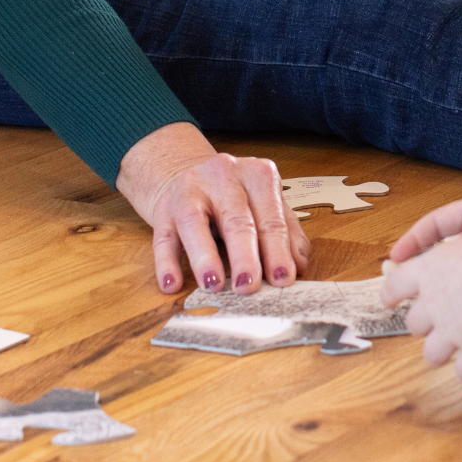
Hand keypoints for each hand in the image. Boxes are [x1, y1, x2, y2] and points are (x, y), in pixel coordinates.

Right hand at [115, 120, 310, 294]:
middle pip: (236, 219)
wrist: (192, 177)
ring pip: (195, 223)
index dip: (277, 250)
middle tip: (249, 286)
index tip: (282, 279)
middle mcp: (224, 176)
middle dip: (245, 256)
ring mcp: (190, 189)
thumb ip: (286, 232)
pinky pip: (163, 236)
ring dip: (205, 257)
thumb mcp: (266, 206)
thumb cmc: (237, 198)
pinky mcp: (164, 207)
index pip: (271, 217)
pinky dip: (166, 262)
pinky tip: (172, 283)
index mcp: (258, 175)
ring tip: (213, 285)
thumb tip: (298, 265)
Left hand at [379, 214, 461, 381]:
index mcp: (429, 271)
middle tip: (437, 319)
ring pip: (431, 353)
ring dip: (440, 351)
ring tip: (452, 347)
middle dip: (424, 324)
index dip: (391, 293)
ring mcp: (450, 332)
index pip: (394, 286)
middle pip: (414, 323)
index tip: (391, 298)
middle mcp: (433, 305)